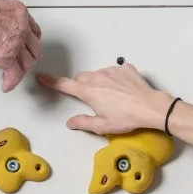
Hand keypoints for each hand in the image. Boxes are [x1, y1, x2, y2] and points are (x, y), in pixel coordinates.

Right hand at [38, 62, 168, 137]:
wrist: (151, 107)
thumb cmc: (126, 118)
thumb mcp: (102, 126)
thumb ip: (83, 122)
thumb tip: (70, 122)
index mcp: (89, 92)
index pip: (65, 85)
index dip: (52, 81)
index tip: (41, 76)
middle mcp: (97, 77)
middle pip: (82, 78)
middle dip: (82, 86)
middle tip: (92, 100)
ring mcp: (112, 70)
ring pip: (98, 74)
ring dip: (99, 82)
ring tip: (112, 97)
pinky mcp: (125, 68)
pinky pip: (115, 71)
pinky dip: (115, 78)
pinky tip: (124, 89)